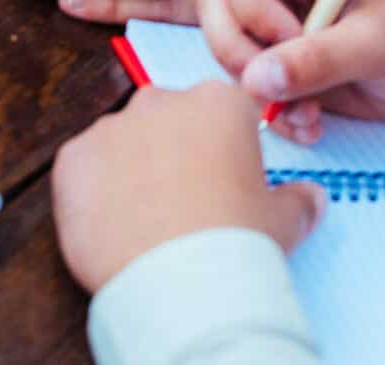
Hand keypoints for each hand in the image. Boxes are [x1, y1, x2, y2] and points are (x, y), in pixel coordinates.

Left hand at [51, 81, 324, 295]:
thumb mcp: (285, 221)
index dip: (225, 146)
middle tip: (185, 201)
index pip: (223, 110)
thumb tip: (311, 199)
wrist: (180, 283)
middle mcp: (163, 101)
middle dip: (174, 151)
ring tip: (146, 219)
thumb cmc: (239, 242)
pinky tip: (113, 225)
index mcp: (219, 102)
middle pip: (169, 118)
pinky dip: (94, 191)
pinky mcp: (72, 159)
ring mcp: (112, 127)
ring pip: (123, 142)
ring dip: (132, 169)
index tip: (224, 178)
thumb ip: (298, 200)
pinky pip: (84, 169)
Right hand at [197, 0, 384, 143]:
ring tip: (309, 112)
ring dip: (258, 90)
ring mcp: (268, 15)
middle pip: (214, 5)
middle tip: (281, 88)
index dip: (253, 12)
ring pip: (222, 46)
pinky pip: (242, 81)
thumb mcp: (375, 45)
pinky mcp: (271, 54)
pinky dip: (270, 110)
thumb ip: (318, 59)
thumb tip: (256, 80)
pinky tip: (310, 121)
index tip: (292, 43)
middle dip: (241, 54)